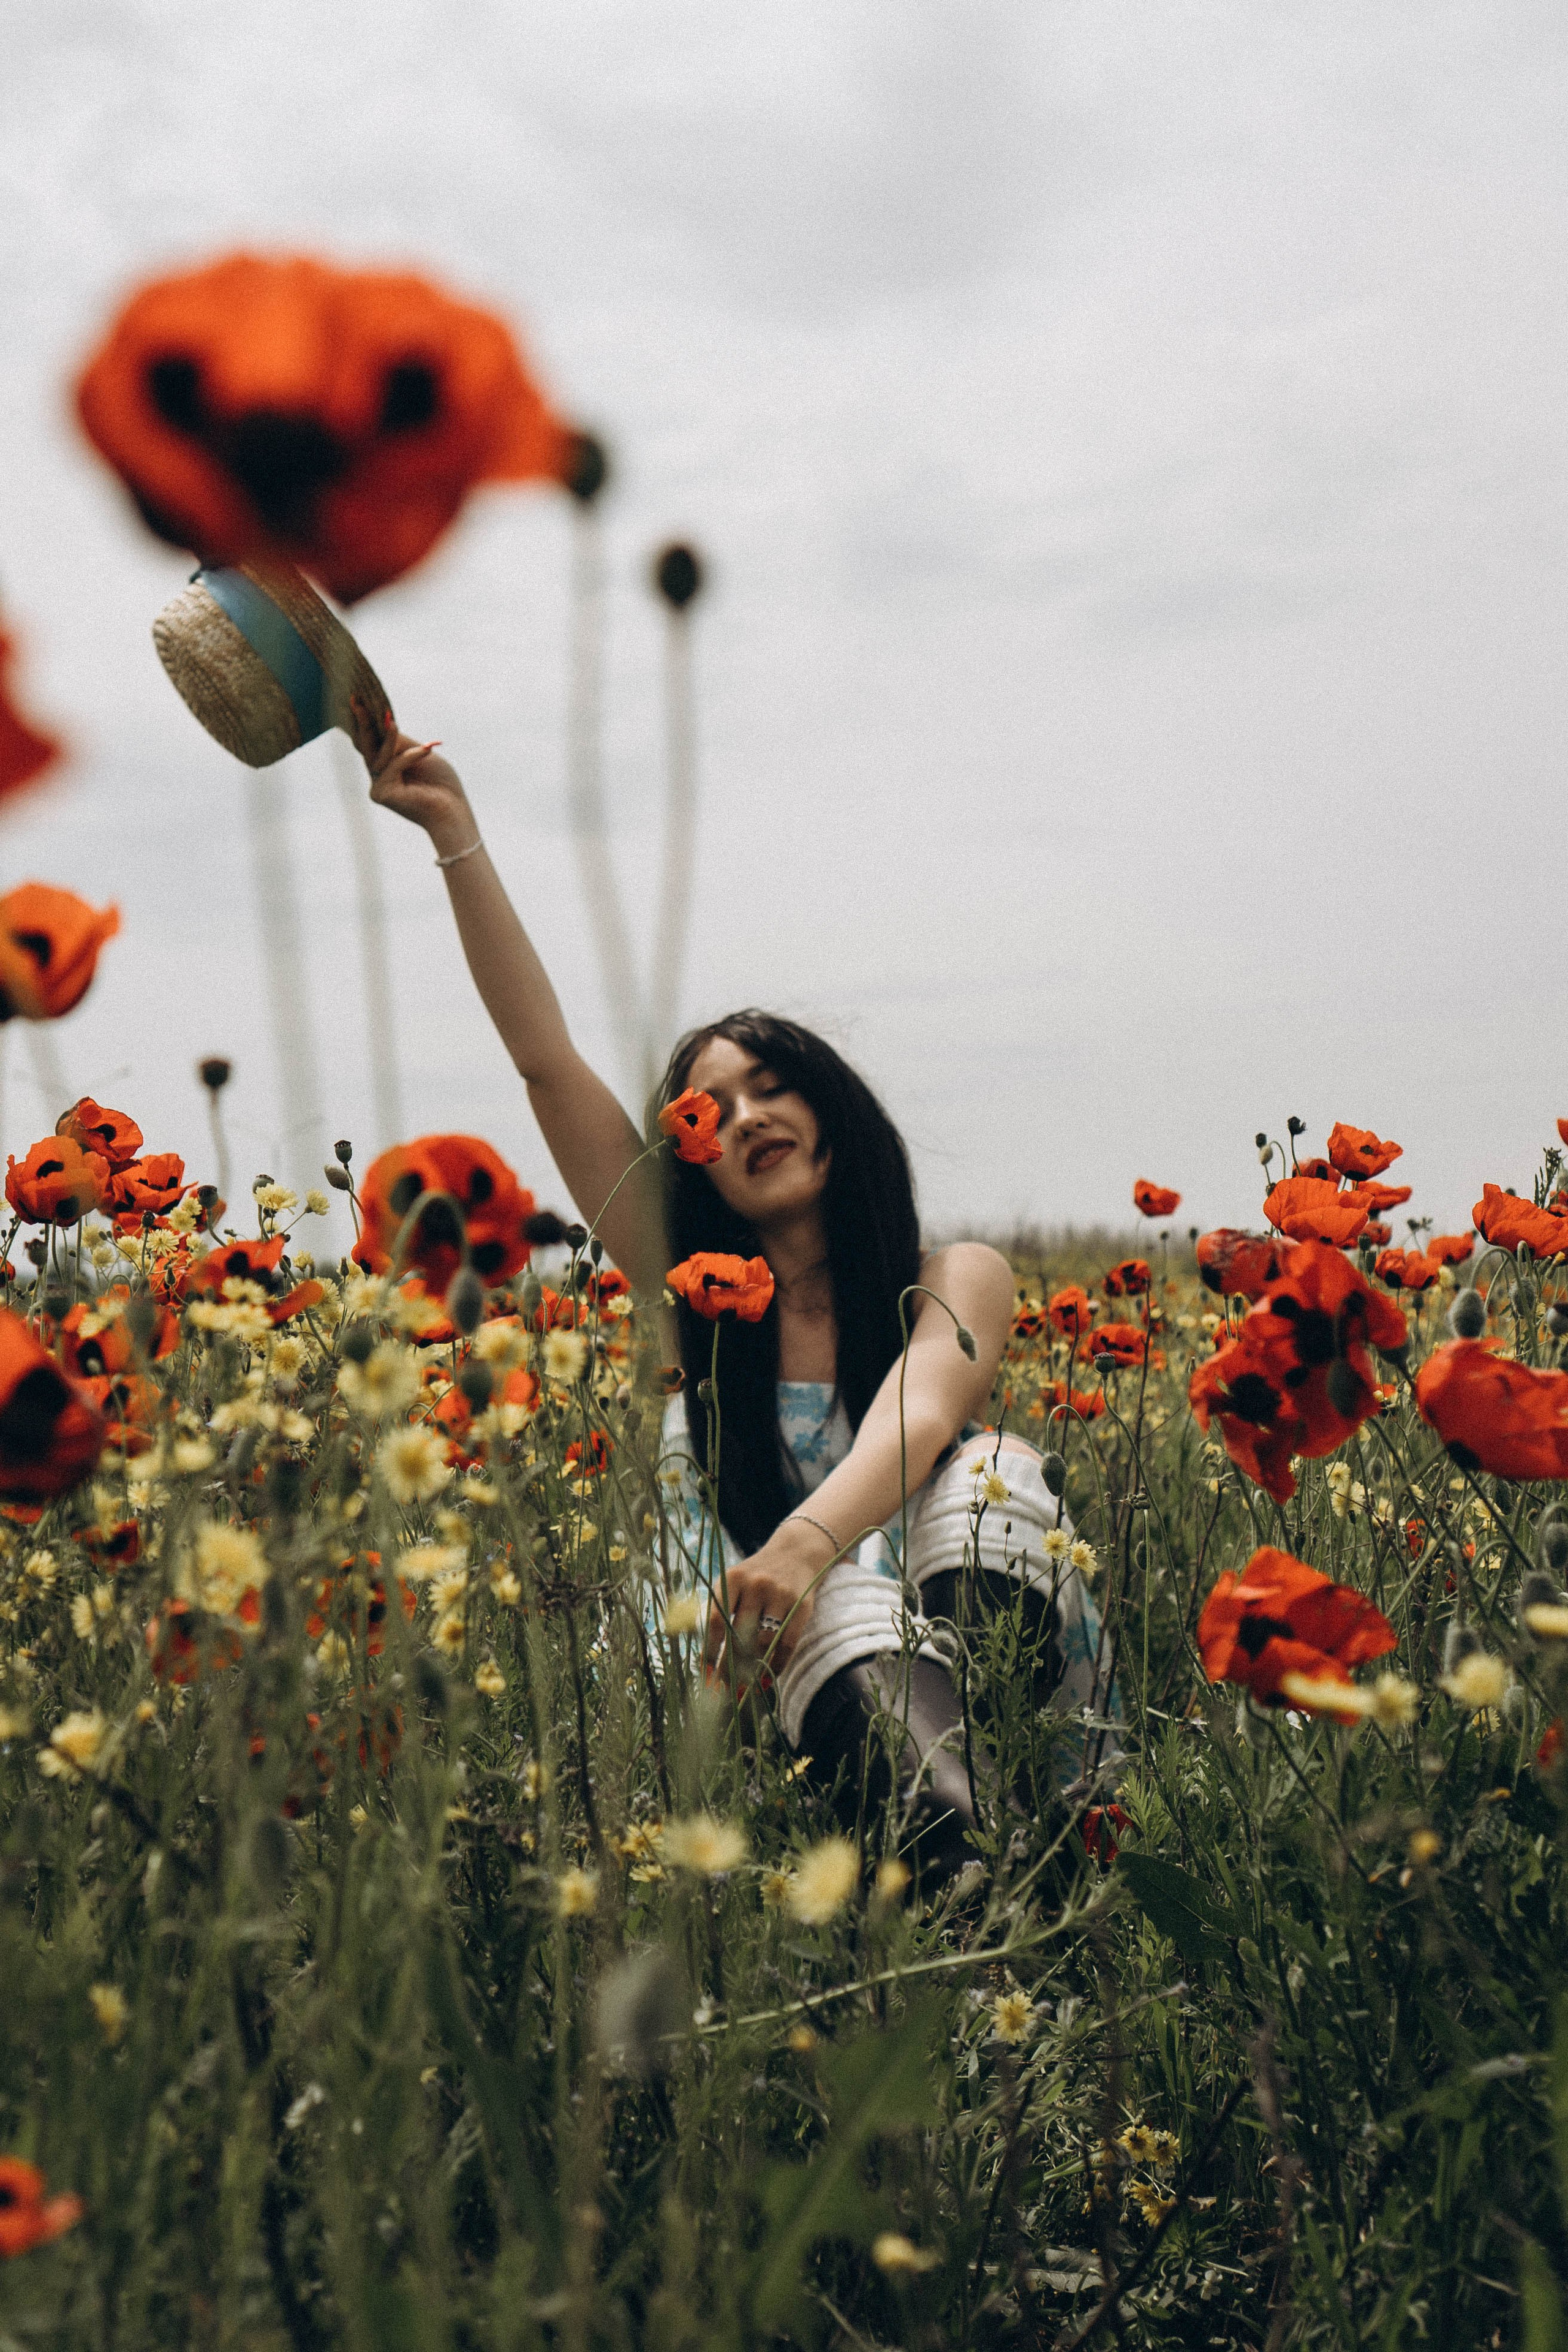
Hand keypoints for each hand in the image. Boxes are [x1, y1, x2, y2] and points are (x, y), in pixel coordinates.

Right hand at [356, 701, 475, 855]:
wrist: (452, 811)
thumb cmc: (441, 783)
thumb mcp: (420, 752)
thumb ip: (399, 740)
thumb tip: (384, 720)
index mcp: (386, 766)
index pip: (370, 740)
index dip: (363, 720)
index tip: (357, 698)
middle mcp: (378, 776)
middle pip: (366, 745)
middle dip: (362, 722)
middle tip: (357, 699)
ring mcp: (378, 786)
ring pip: (378, 755)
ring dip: (388, 738)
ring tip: (391, 720)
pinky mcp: (381, 794)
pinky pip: (392, 766)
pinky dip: (410, 757)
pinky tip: (428, 749)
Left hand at [703, 1524, 833, 1681]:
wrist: (796, 1553)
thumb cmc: (755, 1577)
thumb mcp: (732, 1583)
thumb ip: (716, 1611)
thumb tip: (698, 1653)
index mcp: (732, 1579)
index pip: (716, 1621)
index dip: (709, 1650)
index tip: (705, 1673)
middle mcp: (756, 1585)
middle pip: (739, 1636)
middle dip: (728, 1668)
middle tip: (721, 1692)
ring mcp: (780, 1595)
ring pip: (764, 1643)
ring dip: (752, 1671)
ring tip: (743, 1690)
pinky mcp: (802, 1606)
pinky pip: (787, 1644)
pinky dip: (777, 1665)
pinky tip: (767, 1679)